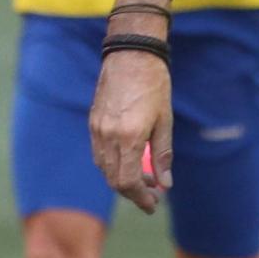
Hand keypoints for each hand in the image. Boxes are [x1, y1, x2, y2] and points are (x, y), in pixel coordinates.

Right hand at [89, 47, 173, 213]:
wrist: (130, 53)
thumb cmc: (153, 84)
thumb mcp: (165, 120)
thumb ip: (162, 154)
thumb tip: (165, 184)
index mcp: (129, 136)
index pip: (127, 182)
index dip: (140, 198)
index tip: (153, 204)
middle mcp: (109, 135)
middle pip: (113, 179)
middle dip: (132, 192)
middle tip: (152, 194)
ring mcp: (98, 128)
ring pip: (104, 168)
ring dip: (121, 179)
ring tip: (143, 177)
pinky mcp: (93, 121)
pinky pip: (99, 152)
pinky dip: (111, 164)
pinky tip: (128, 159)